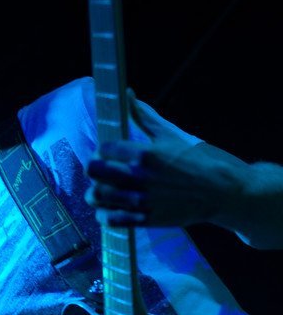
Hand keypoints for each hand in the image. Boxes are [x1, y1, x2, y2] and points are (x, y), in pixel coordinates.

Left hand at [85, 89, 243, 227]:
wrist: (220, 192)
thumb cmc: (196, 161)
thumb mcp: (170, 135)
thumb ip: (144, 116)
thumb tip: (128, 93)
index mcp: (144, 154)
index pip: (103, 149)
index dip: (100, 150)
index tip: (104, 153)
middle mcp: (139, 178)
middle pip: (95, 172)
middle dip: (93, 169)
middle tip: (99, 170)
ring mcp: (142, 200)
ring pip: (98, 197)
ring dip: (94, 193)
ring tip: (100, 191)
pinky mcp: (146, 219)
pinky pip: (112, 220)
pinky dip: (104, 215)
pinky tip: (107, 210)